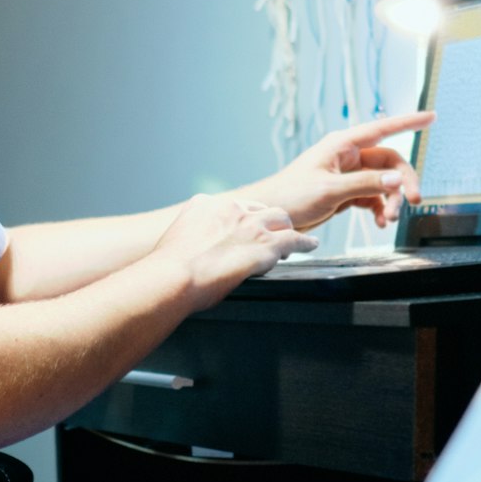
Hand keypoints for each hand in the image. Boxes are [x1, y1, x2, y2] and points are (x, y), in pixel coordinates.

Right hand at [150, 194, 319, 308]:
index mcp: (206, 205)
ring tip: (290, 240)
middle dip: (266, 221)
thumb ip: (190, 237)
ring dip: (286, 230)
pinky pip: (294, 239)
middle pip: (261, 208)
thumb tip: (190, 252)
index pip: (234, 206)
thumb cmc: (170, 268)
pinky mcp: (267, 244)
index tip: (244, 228)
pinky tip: (311, 245)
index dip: (243, 219)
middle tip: (268, 235)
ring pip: (281, 219)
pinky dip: (304, 242)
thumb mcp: (176, 239)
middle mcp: (231, 209)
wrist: (175, 276)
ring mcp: (251, 225)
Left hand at [241, 111, 434, 231]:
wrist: (271, 215)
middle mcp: (348, 156)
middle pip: (390, 162)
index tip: (431, 117)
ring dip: (391, 200)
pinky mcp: (346, 193)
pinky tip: (379, 223)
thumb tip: (396, 179)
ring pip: (383, 182)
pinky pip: (372, 197)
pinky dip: (379, 209)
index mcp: (343, 145)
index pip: (383, 128)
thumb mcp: (330, 190)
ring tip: (388, 220)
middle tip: (413, 202)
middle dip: (403, 182)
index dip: (408, 122)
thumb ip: (365, 183)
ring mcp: (348, 175)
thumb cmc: (291, 195)